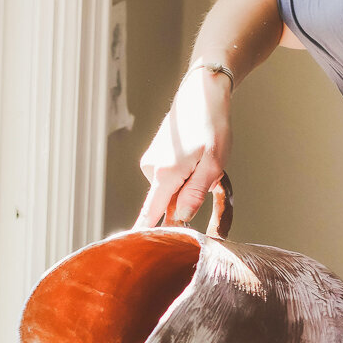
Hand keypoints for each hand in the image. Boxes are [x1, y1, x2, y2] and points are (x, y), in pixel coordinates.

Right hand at [134, 68, 231, 229]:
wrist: (203, 93)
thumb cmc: (212, 126)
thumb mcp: (213, 164)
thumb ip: (195, 194)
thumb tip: (180, 218)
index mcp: (165, 174)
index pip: (150, 213)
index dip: (143, 233)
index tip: (129, 250)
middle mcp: (151, 169)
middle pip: (167, 203)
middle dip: (188, 198)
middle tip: (210, 176)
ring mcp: (151, 162)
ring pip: (171, 189)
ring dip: (189, 182)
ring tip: (203, 159)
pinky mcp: (155, 156)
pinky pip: (170, 177)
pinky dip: (184, 173)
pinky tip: (195, 154)